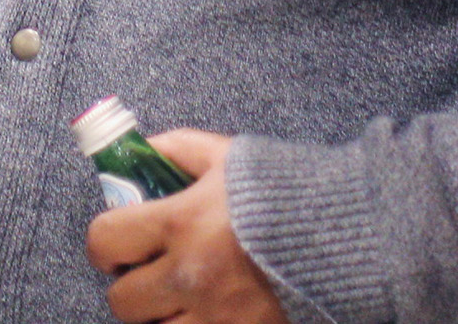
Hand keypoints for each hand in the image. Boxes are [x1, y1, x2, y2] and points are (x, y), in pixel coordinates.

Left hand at [87, 131, 285, 323]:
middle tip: (150, 274)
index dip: (105, 244)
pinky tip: (206, 313)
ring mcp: (215, 318)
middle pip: (122, 302)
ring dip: (160, 316)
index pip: (105, 242)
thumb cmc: (287, 191)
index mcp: (182, 223)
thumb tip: (141, 151)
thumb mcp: (228, 156)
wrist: (351, 234)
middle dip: (131, 286)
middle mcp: (191, 277)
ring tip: (181, 297)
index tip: (118, 243)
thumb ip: (178, 150)